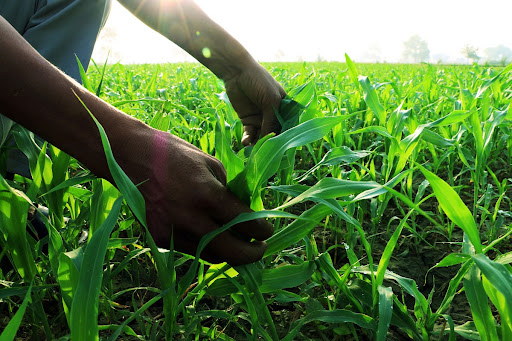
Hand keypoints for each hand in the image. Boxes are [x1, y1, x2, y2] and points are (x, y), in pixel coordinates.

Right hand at [137, 129, 273, 265]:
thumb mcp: (210, 164)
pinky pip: (191, 250)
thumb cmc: (174, 153)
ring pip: (212, 256)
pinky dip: (205, 246)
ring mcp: (173, 232)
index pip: (246, 224)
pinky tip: (209, 234)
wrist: (129, 156)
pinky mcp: (159, 238)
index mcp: (208, 195)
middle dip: (252, 255)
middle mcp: (191, 219)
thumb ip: (230, 191)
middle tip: (260, 249)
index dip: (262, 231)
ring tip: (236, 242)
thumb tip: (245, 211)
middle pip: (232, 252)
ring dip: (228, 252)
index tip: (267, 232)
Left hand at [224, 62, 285, 145]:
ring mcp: (261, 118)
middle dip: (271, 141)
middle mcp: (274, 114)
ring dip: (259, 143)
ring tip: (254, 149)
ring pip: (262, 135)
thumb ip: (272, 120)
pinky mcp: (248, 120)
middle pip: (275, 132)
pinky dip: (248, 139)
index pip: (288, 125)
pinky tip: (246, 142)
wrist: (236, 72)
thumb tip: (270, 139)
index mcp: (284, 107)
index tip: (284, 147)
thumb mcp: (270, 100)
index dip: (286, 136)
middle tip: (266, 151)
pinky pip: (250, 133)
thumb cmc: (259, 81)